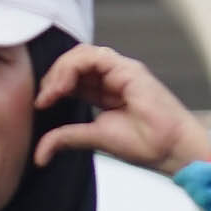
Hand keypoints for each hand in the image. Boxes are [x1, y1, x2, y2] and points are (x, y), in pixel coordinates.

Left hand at [34, 43, 210, 179]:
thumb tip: (39, 156)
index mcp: (104, 92)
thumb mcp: (95, 138)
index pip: (72, 77)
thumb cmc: (146, 145)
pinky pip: (93, 56)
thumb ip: (67, 138)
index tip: (41, 105)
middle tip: (43, 99)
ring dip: (60, 70)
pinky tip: (64, 86)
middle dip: (53, 77)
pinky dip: (73, 67)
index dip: (53, 86)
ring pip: (80, 55)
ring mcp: (121, 71)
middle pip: (73, 63)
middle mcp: (112, 78)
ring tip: (52, 93)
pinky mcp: (128, 69)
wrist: (172, 148)